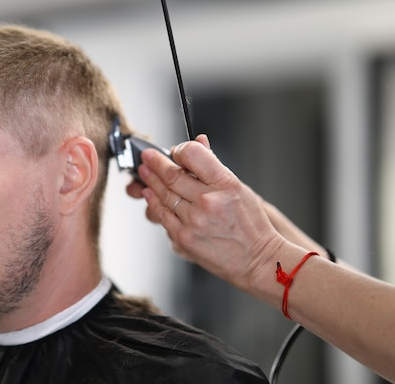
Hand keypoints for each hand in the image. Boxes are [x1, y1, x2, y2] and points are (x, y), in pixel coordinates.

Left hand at [133, 137, 284, 290]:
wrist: (258, 259)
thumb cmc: (250, 225)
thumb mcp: (238, 188)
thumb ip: (214, 166)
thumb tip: (198, 143)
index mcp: (225, 184)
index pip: (193, 155)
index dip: (180, 150)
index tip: (174, 151)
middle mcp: (208, 201)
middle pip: (172, 175)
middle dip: (156, 163)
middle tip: (147, 157)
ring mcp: (194, 221)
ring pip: (164, 195)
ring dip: (151, 181)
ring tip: (145, 172)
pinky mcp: (184, 238)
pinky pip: (163, 216)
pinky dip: (154, 203)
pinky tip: (150, 194)